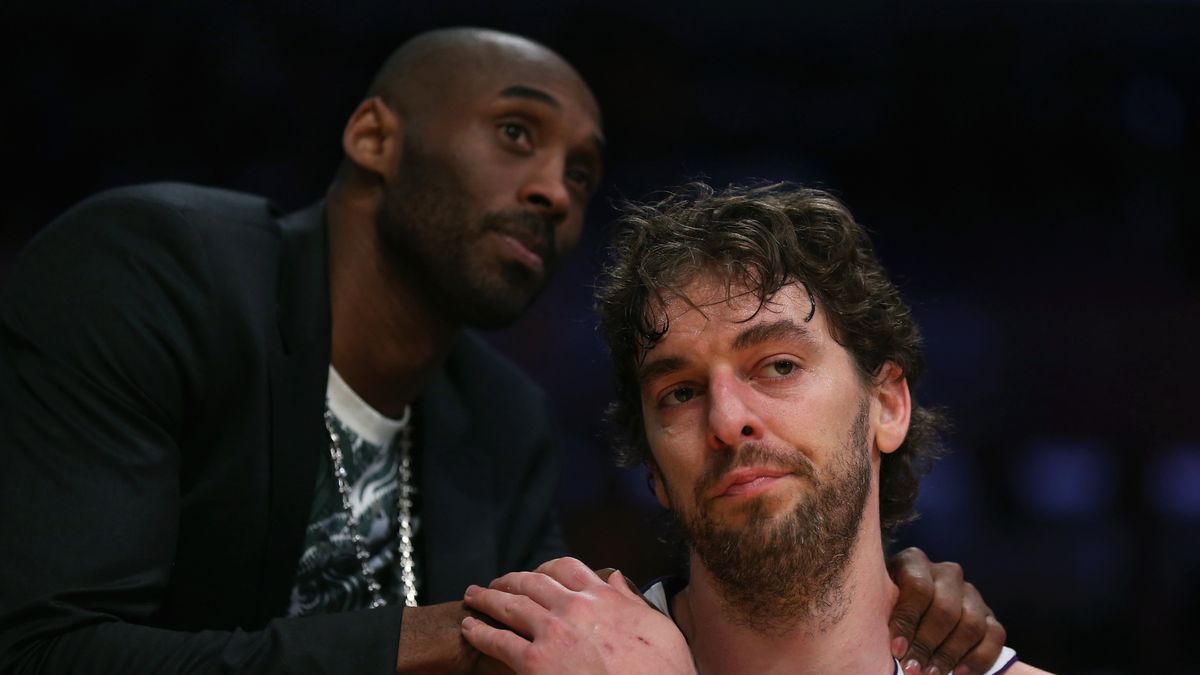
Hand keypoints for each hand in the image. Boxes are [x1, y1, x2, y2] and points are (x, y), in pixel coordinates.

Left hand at [460, 557, 694, 674]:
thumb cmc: (661, 671)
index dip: (546, 568)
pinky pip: (498, 641)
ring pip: (510, 605)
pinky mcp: (534, 663)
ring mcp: (552, 633)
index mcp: (603, 597)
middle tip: (497, 582)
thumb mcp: (659, 627)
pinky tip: (469, 628)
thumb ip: (632, 601)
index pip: (567, 569)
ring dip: (488, 598)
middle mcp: (574, 607)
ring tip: (474, 596)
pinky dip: (479, 631)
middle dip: (510, 579)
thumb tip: (617, 580)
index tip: (537, 572)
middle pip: (531, 581)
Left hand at [888, 547, 1006, 674]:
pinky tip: (958, 674)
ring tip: (931, 674)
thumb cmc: (882, 609)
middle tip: (913, 669)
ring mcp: (970, 593)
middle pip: (946, 609)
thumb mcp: (876, 603)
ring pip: (971, 623)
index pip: (918, 588)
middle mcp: (946, 573)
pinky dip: (978, 659)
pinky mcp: (988, 615)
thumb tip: (894, 645)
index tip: (896, 650)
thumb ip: (880, 612)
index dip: (908, 621)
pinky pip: (995, 635)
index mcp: (913, 561)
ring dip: (950, 655)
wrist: (903, 614)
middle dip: (928, 644)